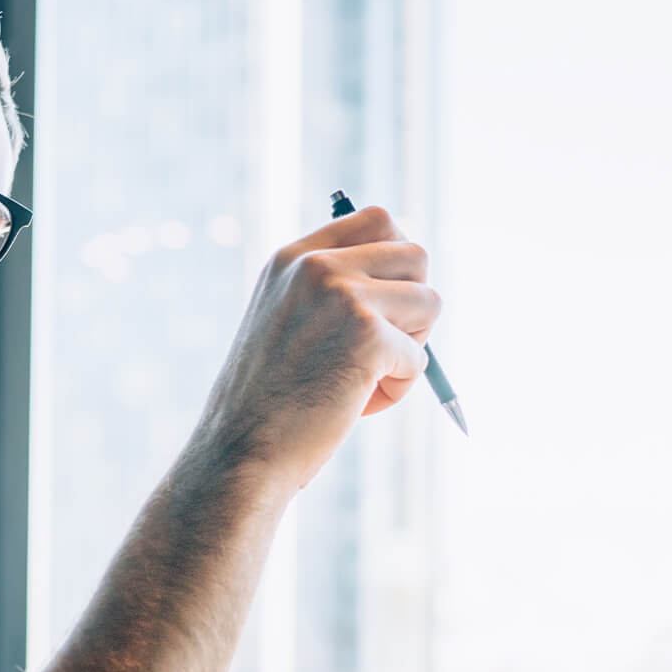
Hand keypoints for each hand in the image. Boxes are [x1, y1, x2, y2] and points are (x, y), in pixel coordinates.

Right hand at [191, 206, 437, 490]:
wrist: (241, 453)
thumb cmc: (266, 402)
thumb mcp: (284, 322)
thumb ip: (328, 292)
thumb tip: (407, 279)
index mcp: (292, 258)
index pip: (377, 219)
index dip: (398, 260)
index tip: (389, 300)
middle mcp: (316, 266)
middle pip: (416, 254)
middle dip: (414, 305)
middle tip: (382, 346)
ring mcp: (343, 297)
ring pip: (430, 302)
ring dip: (411, 348)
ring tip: (366, 381)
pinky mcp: (367, 337)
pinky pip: (420, 358)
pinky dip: (398, 388)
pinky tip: (357, 406)